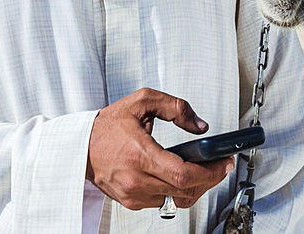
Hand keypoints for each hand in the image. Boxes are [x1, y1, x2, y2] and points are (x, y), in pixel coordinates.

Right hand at [85, 88, 235, 210]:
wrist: (80, 146)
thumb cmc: (107, 126)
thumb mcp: (141, 101)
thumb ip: (175, 107)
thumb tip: (199, 125)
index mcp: (139, 155)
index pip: (183, 174)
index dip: (210, 171)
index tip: (224, 162)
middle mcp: (136, 180)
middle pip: (186, 190)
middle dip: (210, 178)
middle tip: (221, 165)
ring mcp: (134, 194)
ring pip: (177, 200)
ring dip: (196, 187)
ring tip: (205, 170)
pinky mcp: (132, 202)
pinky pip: (163, 202)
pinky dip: (178, 191)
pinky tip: (183, 177)